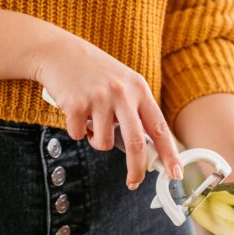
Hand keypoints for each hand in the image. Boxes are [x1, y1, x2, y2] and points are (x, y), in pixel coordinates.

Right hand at [32, 31, 181, 188]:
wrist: (58, 52)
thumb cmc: (93, 73)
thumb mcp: (123, 84)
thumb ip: (135, 112)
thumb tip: (145, 149)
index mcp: (139, 89)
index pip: (159, 127)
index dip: (169, 153)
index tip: (175, 172)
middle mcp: (122, 93)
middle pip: (135, 143)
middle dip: (136, 168)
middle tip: (134, 182)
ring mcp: (99, 98)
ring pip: (103, 143)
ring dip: (96, 141)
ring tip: (91, 121)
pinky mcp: (75, 104)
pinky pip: (79, 135)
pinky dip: (76, 131)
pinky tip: (75, 112)